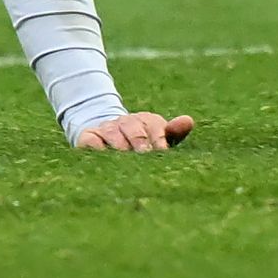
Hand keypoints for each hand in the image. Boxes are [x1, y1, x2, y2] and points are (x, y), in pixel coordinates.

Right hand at [75, 112, 193, 152]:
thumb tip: (189, 121)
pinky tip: (102, 155)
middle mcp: (126, 122)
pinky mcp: (88, 136)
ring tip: (125, 156)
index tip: (162, 151)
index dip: (158, 138)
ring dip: (119, 145)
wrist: (105, 136)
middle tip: (145, 155)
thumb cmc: (140, 143)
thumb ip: (174, 132)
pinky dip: (96, 147)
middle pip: (133, 128)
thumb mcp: (158, 137)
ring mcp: (106, 128)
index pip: (154, 126)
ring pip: (113, 133)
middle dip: (139, 141)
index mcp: (146, 121)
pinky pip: (91, 140)